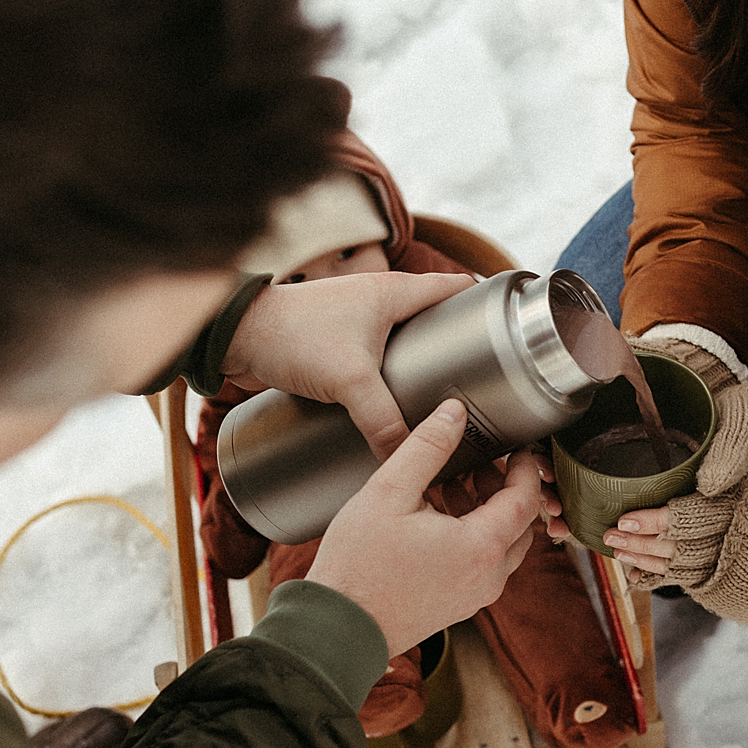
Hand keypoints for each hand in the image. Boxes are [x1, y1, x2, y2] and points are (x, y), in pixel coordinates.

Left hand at [222, 271, 473, 459]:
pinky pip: (378, 355)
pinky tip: (394, 403)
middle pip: (435, 318)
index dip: (486, 306)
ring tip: (442, 398)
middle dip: (458, 346)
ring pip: (405, 340)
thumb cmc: (294, 336)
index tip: (509, 332)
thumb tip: (405, 458)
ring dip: (423, 363)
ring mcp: (358, 320)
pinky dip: (391, 374)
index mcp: (395, 292)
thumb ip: (381, 420)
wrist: (238, 334)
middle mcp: (380, 300)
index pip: (456, 289)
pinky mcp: (338, 341)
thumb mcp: (349, 381)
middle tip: (480, 381)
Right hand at [309, 400, 541, 655]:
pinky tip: (438, 519)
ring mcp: (476, 596)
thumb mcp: (389, 491)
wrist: (337, 629)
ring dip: (487, 512)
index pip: (526, 499)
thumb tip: (454, 413)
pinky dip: (474, 537)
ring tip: (451, 486)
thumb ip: (427, 447)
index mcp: (482, 547)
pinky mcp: (459, 606)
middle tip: (476, 463)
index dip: (524, 467)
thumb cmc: (358, 565)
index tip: (514, 446)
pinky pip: (483, 565)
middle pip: (520, 523)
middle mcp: (489, 577)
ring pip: (503, 545)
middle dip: (504, 488)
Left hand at [614, 373, 747, 629]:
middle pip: (685, 546)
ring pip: (686, 561)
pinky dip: (665, 572)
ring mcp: (732, 534)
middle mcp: (736, 522)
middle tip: (611, 537)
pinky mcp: (726, 539)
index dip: (657, 521)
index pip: (694, 517)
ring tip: (619, 551)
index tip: (627, 518)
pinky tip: (640, 572)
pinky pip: (694, 566)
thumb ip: (729, 454)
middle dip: (643, 545)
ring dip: (649, 559)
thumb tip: (707, 486)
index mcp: (740, 497)